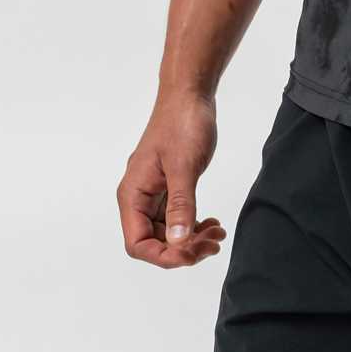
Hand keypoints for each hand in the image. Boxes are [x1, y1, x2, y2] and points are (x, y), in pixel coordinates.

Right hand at [117, 88, 227, 268]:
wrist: (190, 95)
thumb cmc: (183, 124)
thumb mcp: (184, 166)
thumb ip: (181, 205)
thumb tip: (178, 244)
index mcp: (133, 194)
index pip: (138, 243)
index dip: (163, 256)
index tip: (191, 254)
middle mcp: (139, 197)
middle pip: (154, 242)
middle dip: (183, 249)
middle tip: (213, 243)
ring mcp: (153, 192)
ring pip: (168, 232)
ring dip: (191, 239)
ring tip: (217, 234)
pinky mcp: (168, 186)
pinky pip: (177, 217)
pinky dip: (193, 225)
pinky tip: (212, 223)